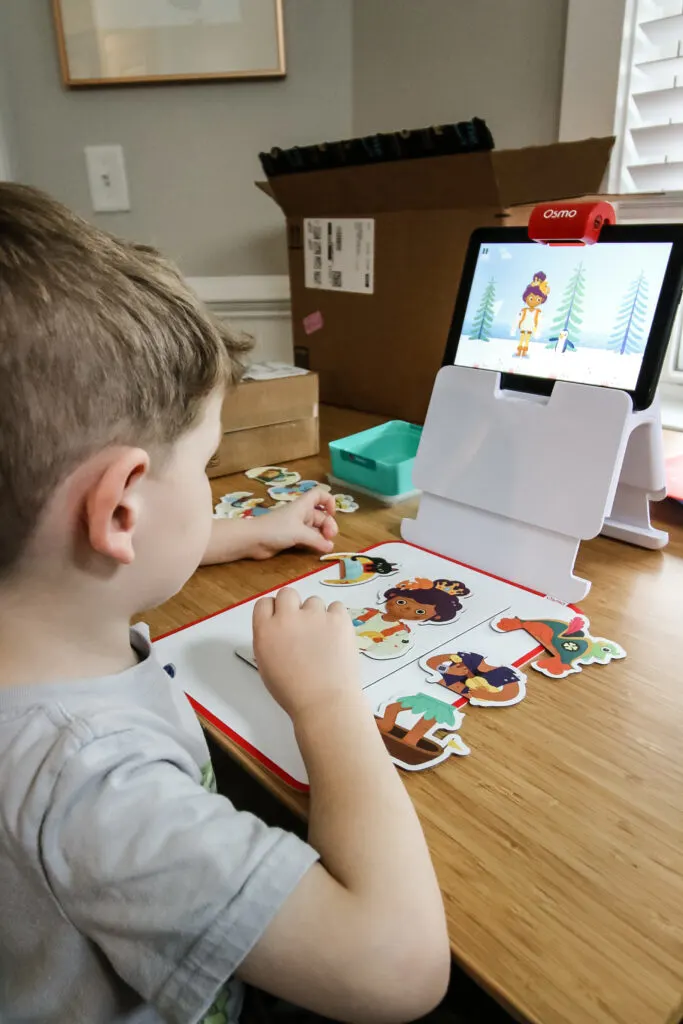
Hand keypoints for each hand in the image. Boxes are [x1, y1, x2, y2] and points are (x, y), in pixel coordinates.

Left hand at [247, 486, 337, 559]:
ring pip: (315, 529)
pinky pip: (307, 539)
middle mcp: (301, 514)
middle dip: (328, 526)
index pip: (319, 495)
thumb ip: (317, 540)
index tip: (332, 514)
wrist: (253, 540)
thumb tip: (330, 546)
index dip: (329, 501)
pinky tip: (316, 550)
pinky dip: (313, 543)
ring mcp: (295, 526)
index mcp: (303, 506)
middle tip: (329, 538)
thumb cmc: (276, 529)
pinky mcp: (291, 538)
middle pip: (321, 516)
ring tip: (326, 547)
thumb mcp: (299, 533)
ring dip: (321, 537)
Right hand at [253, 588, 359, 719]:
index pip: (264, 603)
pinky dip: (336, 618)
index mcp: (265, 630)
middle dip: (293, 606)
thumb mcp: (267, 666)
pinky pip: (336, 607)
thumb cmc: (293, 692)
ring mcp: (314, 615)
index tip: (281, 622)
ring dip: (316, 614)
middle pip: (287, 593)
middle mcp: (287, 617)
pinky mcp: (338, 619)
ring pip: (314, 601)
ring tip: (323, 638)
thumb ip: (269, 640)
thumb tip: (279, 630)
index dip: (274, 611)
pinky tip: (336, 636)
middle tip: (301, 625)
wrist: (324, 702)